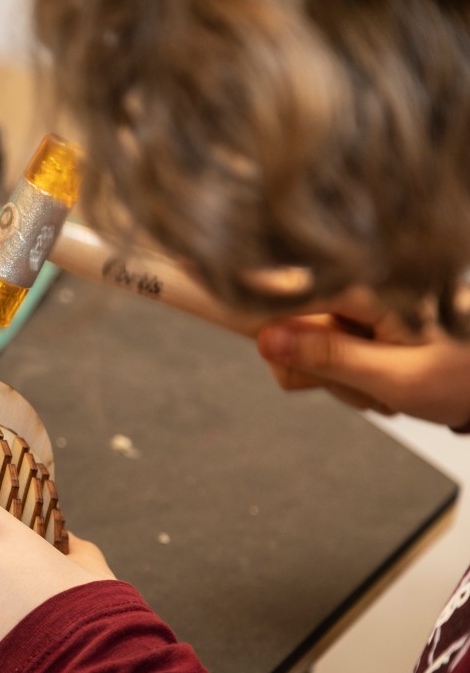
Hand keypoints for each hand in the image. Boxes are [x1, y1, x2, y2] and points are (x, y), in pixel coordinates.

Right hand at [256, 287, 469, 427]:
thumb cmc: (464, 378)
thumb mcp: (394, 378)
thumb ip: (327, 357)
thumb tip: (266, 338)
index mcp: (375, 287)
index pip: (294, 289)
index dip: (260, 306)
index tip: (227, 311)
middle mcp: (366, 285)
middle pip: (292, 318)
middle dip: (309, 361)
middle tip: (354, 387)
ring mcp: (364, 303)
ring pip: (306, 338)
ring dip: (331, 374)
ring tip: (378, 388)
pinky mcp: (364, 316)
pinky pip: (326, 345)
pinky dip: (342, 372)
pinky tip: (376, 381)